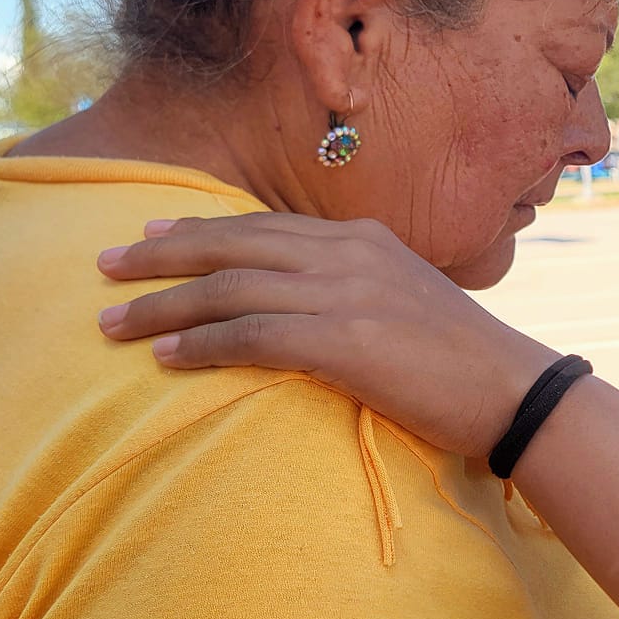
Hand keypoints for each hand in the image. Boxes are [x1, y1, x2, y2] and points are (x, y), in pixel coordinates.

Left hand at [95, 213, 559, 458]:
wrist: (515, 391)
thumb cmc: (465, 363)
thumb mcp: (408, 304)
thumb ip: (358, 291)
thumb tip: (312, 310)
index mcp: (366, 241)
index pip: (267, 227)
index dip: (203, 231)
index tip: (152, 235)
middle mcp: (351, 255)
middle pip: (234, 245)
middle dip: (162, 254)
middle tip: (103, 266)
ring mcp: (348, 294)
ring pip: (231, 288)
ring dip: (162, 305)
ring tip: (110, 325)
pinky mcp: (345, 341)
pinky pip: (253, 335)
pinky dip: (202, 343)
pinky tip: (165, 355)